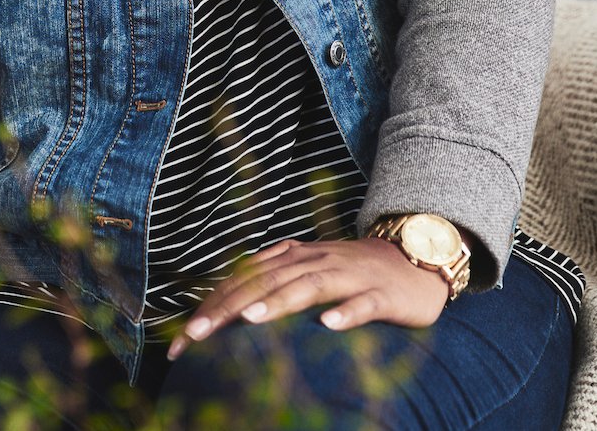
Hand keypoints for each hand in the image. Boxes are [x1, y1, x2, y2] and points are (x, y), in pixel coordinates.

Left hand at [165, 237, 450, 359]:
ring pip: (308, 286)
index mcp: (292, 258)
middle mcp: (315, 261)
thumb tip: (226, 311)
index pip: (242, 279)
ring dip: (278, 302)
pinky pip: (363, 303)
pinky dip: (346, 313)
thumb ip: (272, 286)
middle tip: (195, 334)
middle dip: (227, 307)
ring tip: (249, 319)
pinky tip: (329, 325)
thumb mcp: (307, 275)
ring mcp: (349, 276)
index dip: (210, 305)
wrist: (415, 259)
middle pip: (264, 282)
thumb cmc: (353, 274)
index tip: (181, 337)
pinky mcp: (381, 294)